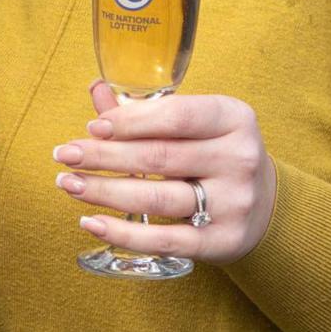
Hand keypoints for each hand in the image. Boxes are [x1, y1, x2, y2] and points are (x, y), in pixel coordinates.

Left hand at [50, 80, 278, 264]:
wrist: (266, 207)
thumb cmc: (216, 155)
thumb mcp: (197, 125)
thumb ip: (148, 112)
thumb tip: (96, 90)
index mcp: (234, 119)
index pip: (175, 116)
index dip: (128, 121)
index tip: (92, 128)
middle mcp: (239, 159)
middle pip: (157, 157)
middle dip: (103, 156)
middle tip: (64, 155)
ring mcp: (233, 203)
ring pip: (155, 198)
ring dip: (103, 192)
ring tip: (68, 184)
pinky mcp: (222, 241)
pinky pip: (163, 240)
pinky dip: (122, 233)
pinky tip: (91, 222)